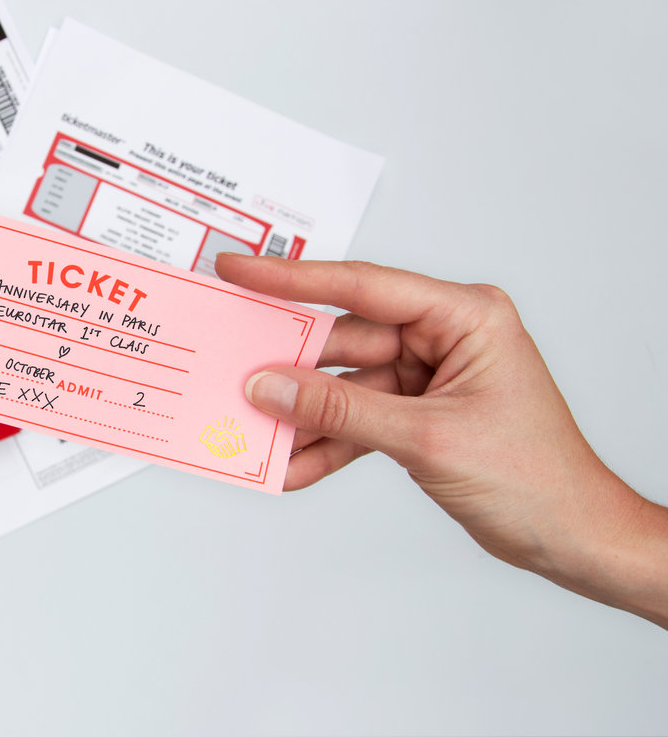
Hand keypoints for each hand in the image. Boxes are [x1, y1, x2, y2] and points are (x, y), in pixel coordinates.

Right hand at [215, 253, 667, 627]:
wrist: (572, 536)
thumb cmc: (537, 477)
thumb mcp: (427, 437)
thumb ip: (340, 411)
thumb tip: (272, 388)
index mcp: (464, 316)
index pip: (364, 286)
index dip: (294, 279)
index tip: (241, 270)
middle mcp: (443, 336)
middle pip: (345, 340)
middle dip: (292, 369)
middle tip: (233, 372)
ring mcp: (427, 375)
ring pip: (343, 385)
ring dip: (304, 417)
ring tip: (256, 431)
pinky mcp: (416, 412)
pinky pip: (356, 420)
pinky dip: (327, 444)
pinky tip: (293, 465)